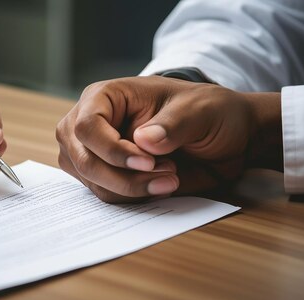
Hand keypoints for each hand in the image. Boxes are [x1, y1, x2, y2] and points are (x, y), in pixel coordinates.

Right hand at [56, 75, 280, 201]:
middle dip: (124, 177)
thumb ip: (173, 124)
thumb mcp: (199, 110)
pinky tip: (160, 184)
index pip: (87, 127)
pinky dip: (133, 198)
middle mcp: (90, 124)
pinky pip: (106, 195)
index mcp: (104, 96)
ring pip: (94, 183)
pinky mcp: (103, 175)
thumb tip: (143, 140)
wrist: (218, 137)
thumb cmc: (205, 112)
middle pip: (84, 160)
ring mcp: (92, 152)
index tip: (149, 163)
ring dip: (133, 189)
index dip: (113, 150)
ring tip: (171, 176)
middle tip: (168, 174)